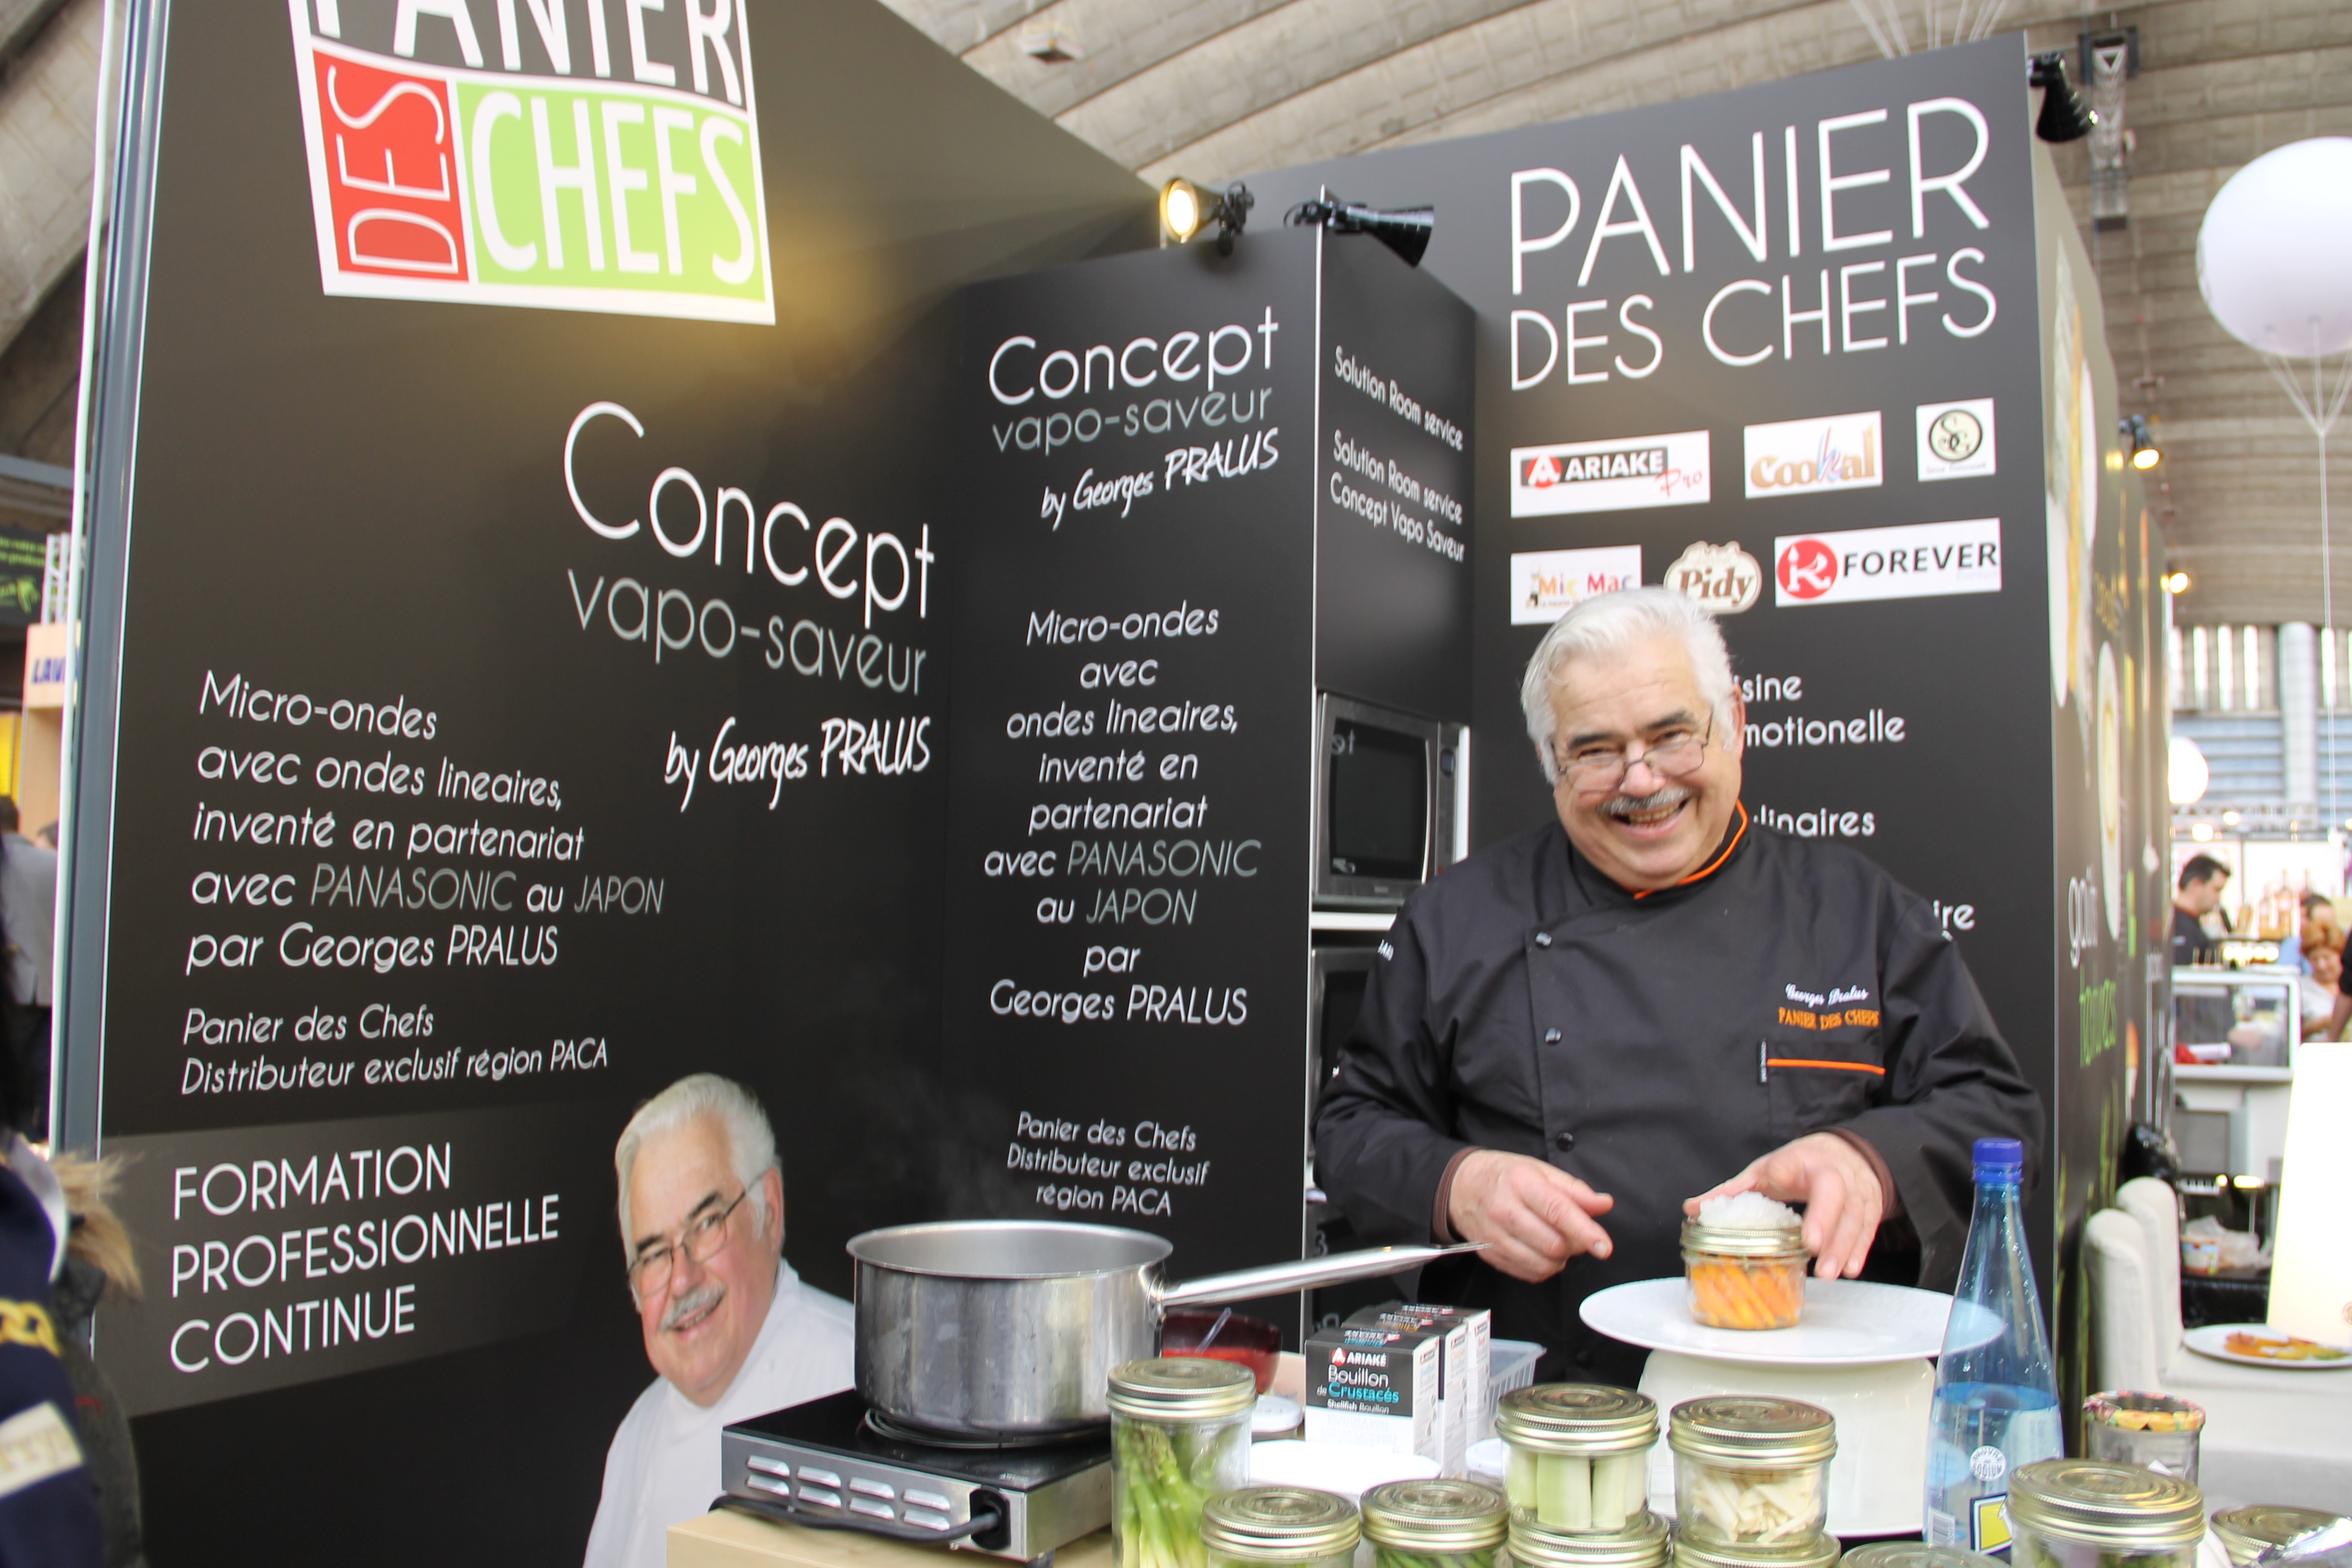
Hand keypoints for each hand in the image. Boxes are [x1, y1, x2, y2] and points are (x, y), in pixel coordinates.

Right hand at [1448, 1150, 1614, 1281]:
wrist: (1461, 1186)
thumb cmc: (1505, 1176)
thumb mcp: (1541, 1171)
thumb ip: (1575, 1190)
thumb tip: (1604, 1204)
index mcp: (1521, 1183)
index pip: (1558, 1211)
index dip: (1585, 1231)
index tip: (1604, 1247)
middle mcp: (1504, 1210)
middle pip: (1553, 1244)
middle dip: (1574, 1244)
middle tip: (1573, 1233)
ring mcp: (1494, 1235)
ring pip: (1542, 1264)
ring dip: (1559, 1258)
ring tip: (1555, 1240)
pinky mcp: (1489, 1254)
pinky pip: (1528, 1273)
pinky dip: (1543, 1267)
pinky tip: (1539, 1250)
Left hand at [1684, 1133, 1883, 1279]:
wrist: (1846, 1153)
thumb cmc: (1798, 1165)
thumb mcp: (1764, 1171)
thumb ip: (1732, 1191)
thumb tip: (1691, 1209)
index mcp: (1799, 1159)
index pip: (1791, 1160)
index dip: (1785, 1169)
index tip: (1779, 1178)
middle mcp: (1831, 1171)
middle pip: (1832, 1191)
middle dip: (1823, 1219)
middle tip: (1811, 1247)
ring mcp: (1855, 1189)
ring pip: (1854, 1215)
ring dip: (1842, 1245)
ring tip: (1828, 1273)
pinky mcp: (1869, 1207)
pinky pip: (1867, 1228)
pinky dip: (1858, 1250)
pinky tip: (1848, 1269)